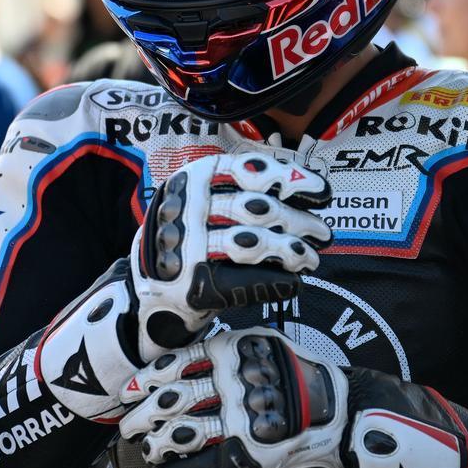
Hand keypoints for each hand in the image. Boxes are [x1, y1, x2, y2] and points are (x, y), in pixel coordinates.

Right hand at [36, 152, 331, 420]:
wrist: (145, 299)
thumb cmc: (187, 246)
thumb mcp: (201, 204)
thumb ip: (241, 190)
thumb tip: (305, 185)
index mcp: (190, 179)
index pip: (247, 169)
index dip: (290, 178)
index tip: (322, 192)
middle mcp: (184, 208)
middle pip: (256, 208)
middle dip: (298, 220)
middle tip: (323, 233)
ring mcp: (186, 247)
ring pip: (254, 243)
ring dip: (291, 251)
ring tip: (311, 259)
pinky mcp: (192, 285)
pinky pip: (247, 282)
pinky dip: (276, 282)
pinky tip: (294, 284)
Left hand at [119, 327, 348, 467]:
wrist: (344, 413)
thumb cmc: (300, 378)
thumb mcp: (263, 348)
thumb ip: (227, 352)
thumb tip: (183, 366)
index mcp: (233, 351)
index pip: (178, 362)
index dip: (148, 377)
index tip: (130, 387)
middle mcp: (233, 382)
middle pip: (174, 398)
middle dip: (144, 413)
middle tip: (127, 423)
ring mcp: (241, 419)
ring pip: (183, 432)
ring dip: (158, 443)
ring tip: (145, 448)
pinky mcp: (250, 453)